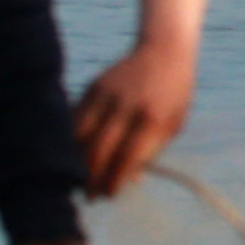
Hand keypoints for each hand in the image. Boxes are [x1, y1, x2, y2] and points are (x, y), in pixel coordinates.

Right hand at [74, 35, 198, 199]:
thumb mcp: (174, 124)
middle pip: (100, 149)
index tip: (108, 195)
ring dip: (76, 161)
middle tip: (89, 195)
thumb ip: (152, 152)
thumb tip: (129, 182)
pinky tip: (72, 155)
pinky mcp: (93, 88)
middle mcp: (128, 106)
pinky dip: (71, 140)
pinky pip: (75, 119)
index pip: (128, 157)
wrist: (164, 49)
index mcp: (154, 118)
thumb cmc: (174, 94)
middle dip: (92, 177)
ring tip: (77, 178)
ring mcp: (107, 95)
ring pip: (81, 135)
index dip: (114, 180)